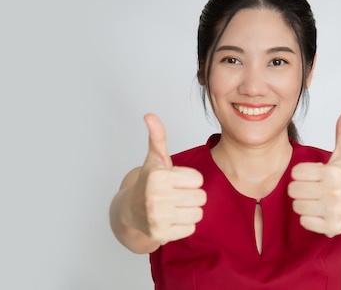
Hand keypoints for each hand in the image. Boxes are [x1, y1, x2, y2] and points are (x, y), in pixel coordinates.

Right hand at [127, 114, 206, 244]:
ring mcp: (157, 218)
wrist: (130, 212)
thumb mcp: (155, 159)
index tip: (176, 181)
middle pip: (201, 198)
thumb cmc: (149, 183)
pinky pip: (191, 229)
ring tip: (174, 207)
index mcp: (157, 177)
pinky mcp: (161, 235)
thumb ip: (157, 137)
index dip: (190, 180)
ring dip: (190, 211)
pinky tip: (171, 220)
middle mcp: (155, 198)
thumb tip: (150, 115)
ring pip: (198, 214)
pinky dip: (184, 226)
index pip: (198, 180)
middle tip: (176, 195)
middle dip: (192, 196)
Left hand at [288, 108, 340, 236]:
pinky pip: (304, 221)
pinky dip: (309, 218)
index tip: (314, 175)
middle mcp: (335, 192)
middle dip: (300, 188)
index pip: (296, 172)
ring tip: (316, 200)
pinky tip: (319, 212)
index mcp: (334, 172)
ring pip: (296, 205)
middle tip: (312, 188)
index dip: (302, 173)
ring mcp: (334, 211)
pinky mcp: (331, 227)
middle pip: (293, 190)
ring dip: (303, 203)